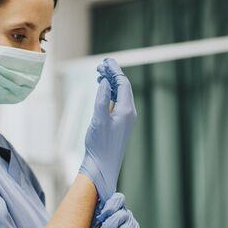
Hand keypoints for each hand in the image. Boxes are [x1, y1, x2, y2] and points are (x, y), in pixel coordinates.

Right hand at [78, 58, 137, 201]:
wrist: (102, 167)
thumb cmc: (100, 145)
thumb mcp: (98, 120)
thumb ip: (102, 99)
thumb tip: (105, 83)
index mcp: (126, 110)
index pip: (123, 84)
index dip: (114, 70)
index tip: (106, 61)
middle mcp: (129, 113)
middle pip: (123, 87)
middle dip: (113, 74)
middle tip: (101, 65)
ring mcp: (126, 120)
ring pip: (121, 95)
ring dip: (111, 83)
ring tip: (100, 75)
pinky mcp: (120, 125)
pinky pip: (118, 103)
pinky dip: (110, 94)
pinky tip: (103, 92)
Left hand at [81, 193, 145, 227]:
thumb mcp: (92, 223)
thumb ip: (97, 211)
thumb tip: (100, 202)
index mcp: (115, 208)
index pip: (119, 198)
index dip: (110, 207)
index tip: (100, 218)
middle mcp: (126, 215)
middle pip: (122, 214)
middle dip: (108, 226)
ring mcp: (133, 226)